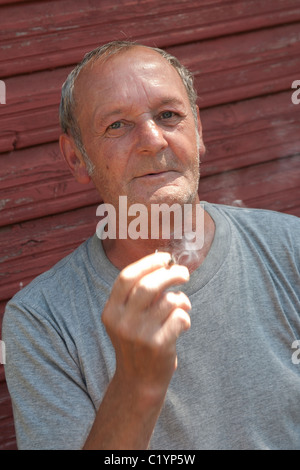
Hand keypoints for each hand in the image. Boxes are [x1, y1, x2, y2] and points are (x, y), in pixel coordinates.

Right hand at [102, 251, 190, 401]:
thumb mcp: (126, 319)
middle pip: (149, 285)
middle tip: (184, 273)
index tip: (165, 258)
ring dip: (181, 299)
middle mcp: (122, 322)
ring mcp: (139, 334)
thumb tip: (164, 265)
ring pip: (168, 301)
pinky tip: (183, 324)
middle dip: (170, 274)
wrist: (139, 381)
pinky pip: (179, 317)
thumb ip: (138, 295)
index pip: (126, 277)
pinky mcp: (158, 345)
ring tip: (183, 305)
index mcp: (111, 311)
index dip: (148, 263)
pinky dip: (185, 316)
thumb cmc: (137, 342)